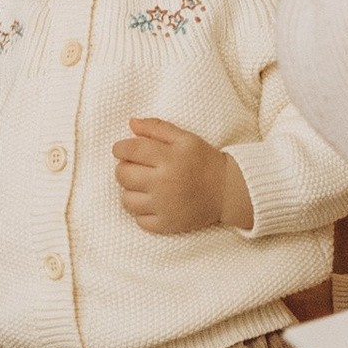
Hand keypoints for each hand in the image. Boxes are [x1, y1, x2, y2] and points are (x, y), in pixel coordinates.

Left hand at [115, 117, 250, 236]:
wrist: (227, 191)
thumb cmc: (204, 161)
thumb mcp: (185, 138)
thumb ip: (157, 128)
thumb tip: (131, 123)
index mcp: (168, 158)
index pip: (128, 150)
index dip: (120, 148)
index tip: (124, 150)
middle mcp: (163, 183)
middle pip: (122, 175)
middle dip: (124, 168)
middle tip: (137, 168)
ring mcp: (164, 206)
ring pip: (126, 199)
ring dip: (131, 191)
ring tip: (144, 186)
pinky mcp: (166, 224)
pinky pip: (139, 220)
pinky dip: (142, 212)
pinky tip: (153, 203)